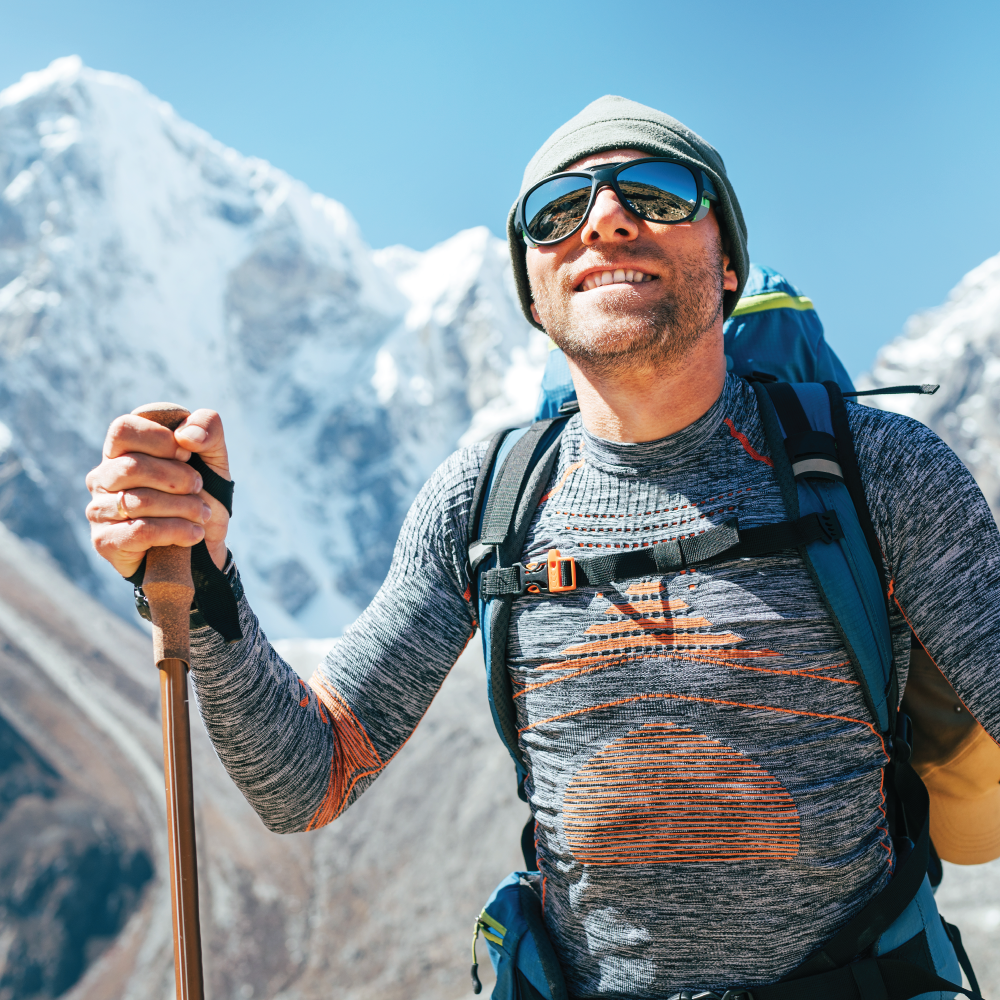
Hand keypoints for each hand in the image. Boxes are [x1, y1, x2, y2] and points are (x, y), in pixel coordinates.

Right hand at [86, 409, 230, 578]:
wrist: (205, 548)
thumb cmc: (203, 496)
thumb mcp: (214, 457)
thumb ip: (207, 428)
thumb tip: (186, 435)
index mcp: (122, 451)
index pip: (123, 429)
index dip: (160, 440)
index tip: (187, 455)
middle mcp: (103, 477)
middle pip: (132, 467)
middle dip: (178, 478)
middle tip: (200, 488)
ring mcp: (99, 510)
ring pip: (138, 501)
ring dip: (183, 507)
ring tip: (203, 514)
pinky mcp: (105, 541)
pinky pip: (140, 531)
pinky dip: (176, 531)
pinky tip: (194, 534)